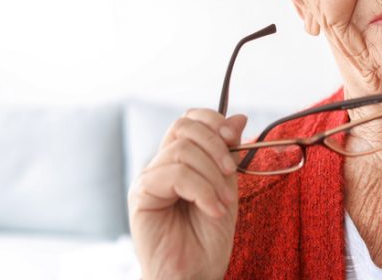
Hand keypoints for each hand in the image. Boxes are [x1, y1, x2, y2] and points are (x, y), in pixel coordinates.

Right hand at [128, 109, 246, 279]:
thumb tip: (239, 117)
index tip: (235, 137)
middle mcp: (161, 165)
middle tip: (232, 173)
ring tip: (223, 204)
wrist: (195, 274)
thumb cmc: (208, 237)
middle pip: (183, 127)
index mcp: (180, 160)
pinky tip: (213, 210)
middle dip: (215, 145)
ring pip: (182, 150)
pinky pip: (174, 174)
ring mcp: (149, 179)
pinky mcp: (141, 195)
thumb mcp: (228, 187)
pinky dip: (202, 190)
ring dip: (212, 176)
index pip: (189, 120)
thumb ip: (230, 153)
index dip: (212, 121)